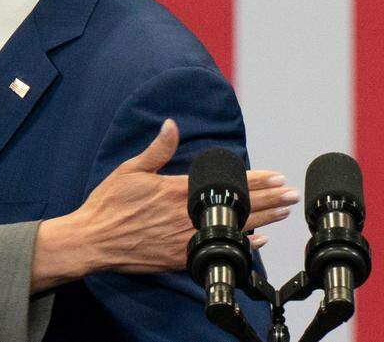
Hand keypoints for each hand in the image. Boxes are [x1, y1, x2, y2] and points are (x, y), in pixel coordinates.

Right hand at [31, 120, 297, 289]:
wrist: (92, 240)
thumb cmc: (108, 204)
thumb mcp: (130, 170)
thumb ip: (156, 149)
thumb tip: (171, 124)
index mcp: (175, 191)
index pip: (225, 183)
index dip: (254, 180)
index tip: (276, 176)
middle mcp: (185, 216)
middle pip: (237, 206)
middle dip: (268, 199)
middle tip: (291, 194)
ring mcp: (185, 239)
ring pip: (233, 228)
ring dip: (262, 219)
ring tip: (282, 212)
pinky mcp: (179, 258)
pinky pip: (217, 250)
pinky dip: (240, 245)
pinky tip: (257, 241)